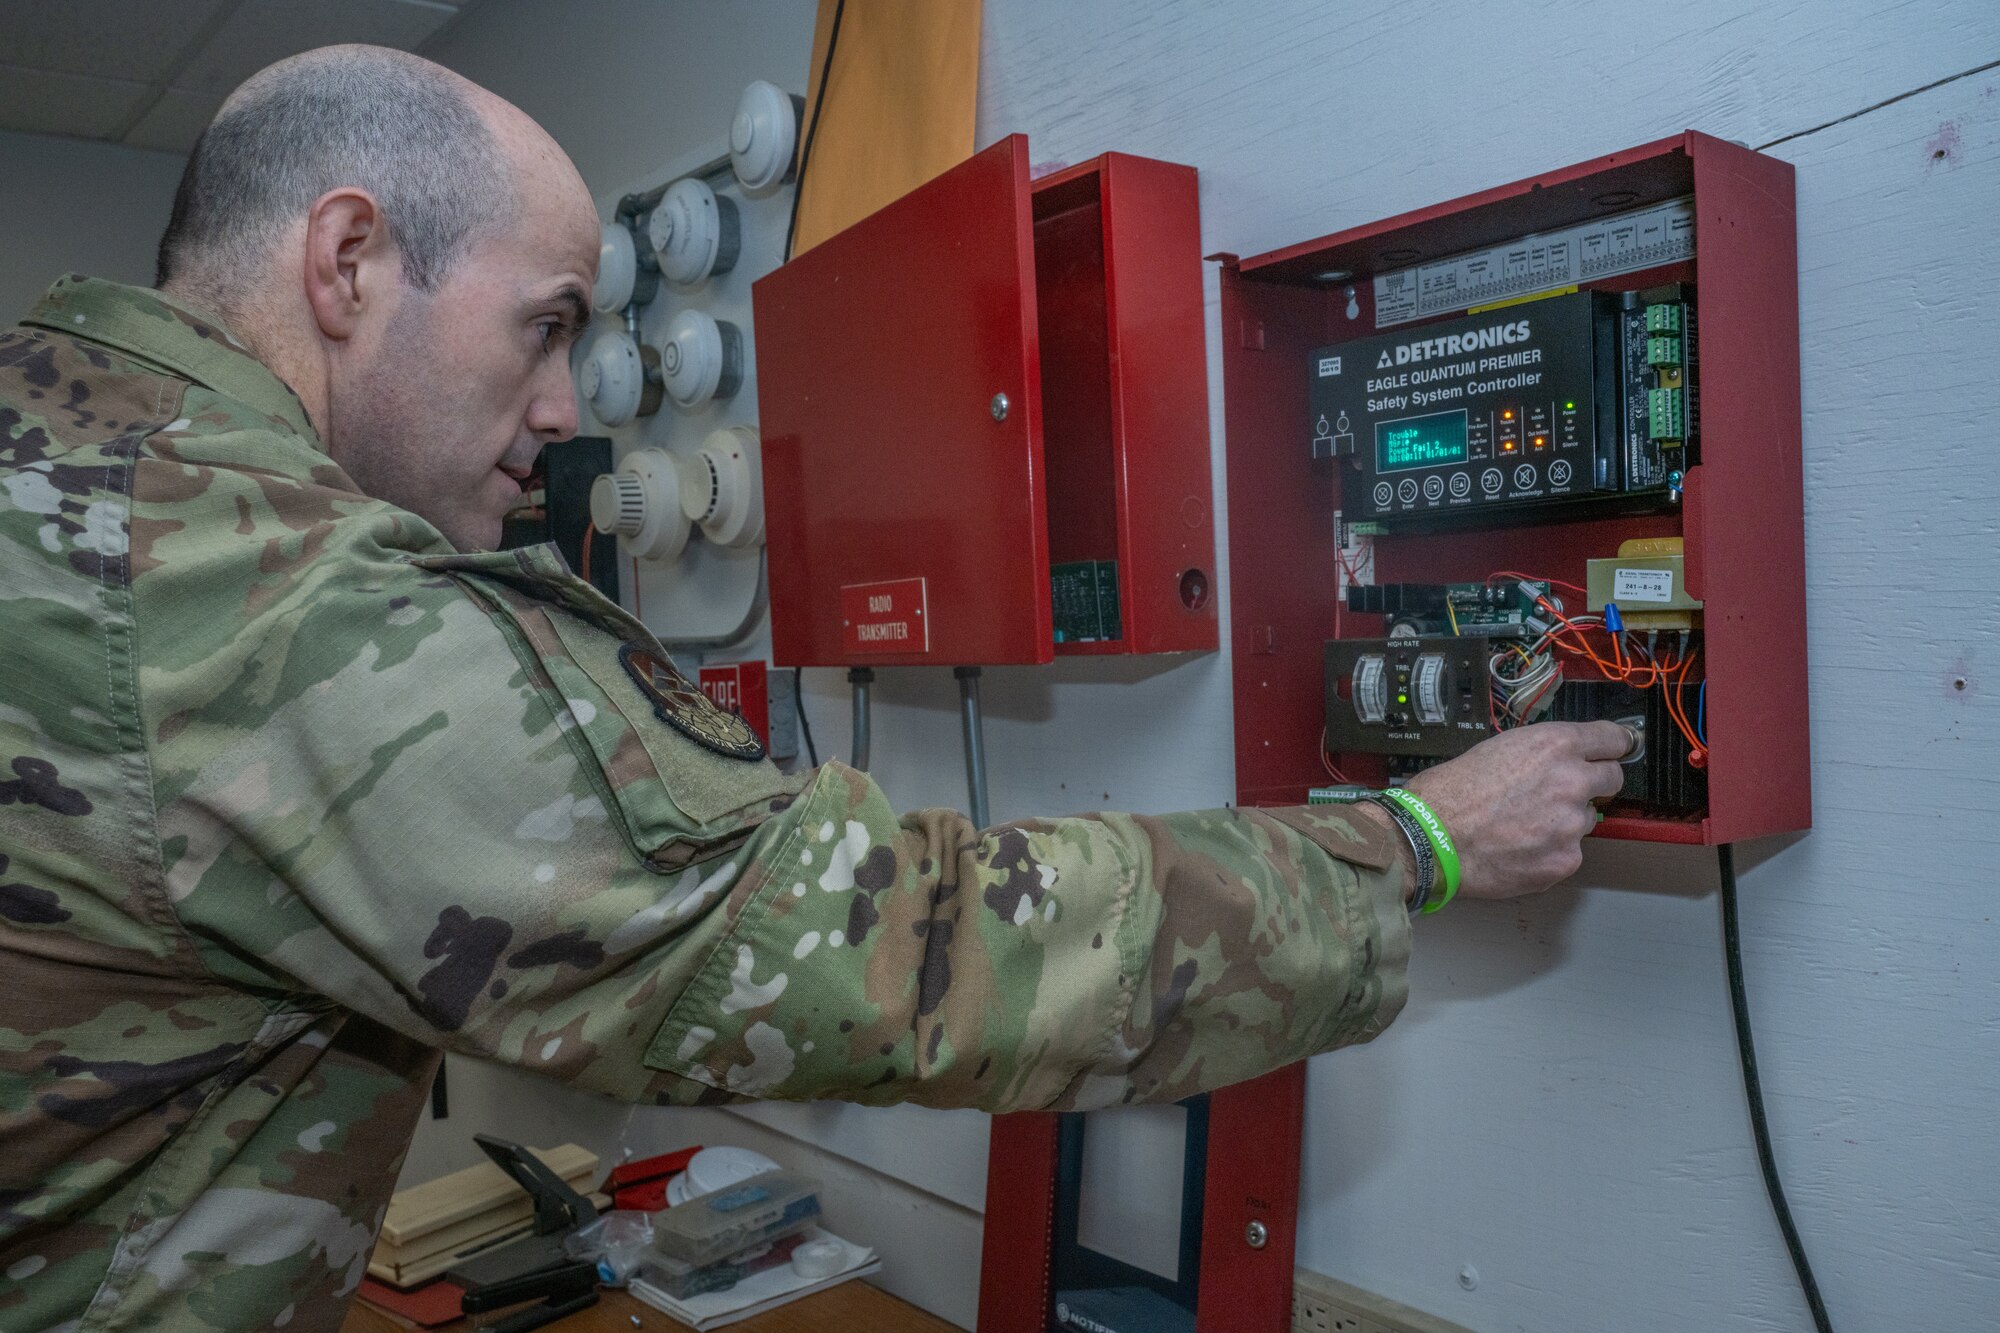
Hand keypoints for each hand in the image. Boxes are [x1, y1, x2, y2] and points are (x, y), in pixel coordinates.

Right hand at [1402, 720, 1630, 899]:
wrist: (1430, 837)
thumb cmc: (1452, 792)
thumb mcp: (1499, 748)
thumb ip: (1541, 754)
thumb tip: (1563, 761)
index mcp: (1556, 744)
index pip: (1614, 739)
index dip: (1612, 746)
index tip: (1612, 751)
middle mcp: (1573, 781)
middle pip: (1612, 778)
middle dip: (1593, 783)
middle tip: (1562, 793)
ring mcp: (1572, 824)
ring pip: (1586, 819)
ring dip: (1564, 821)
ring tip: (1521, 826)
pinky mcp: (1566, 860)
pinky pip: (1569, 852)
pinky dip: (1549, 852)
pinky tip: (1518, 848)